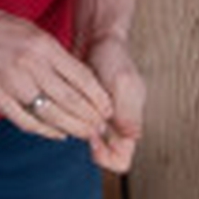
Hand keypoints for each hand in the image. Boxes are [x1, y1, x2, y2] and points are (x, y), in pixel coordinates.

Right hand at [0, 2, 114, 145]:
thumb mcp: (28, 30)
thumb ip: (52, 52)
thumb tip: (78, 77)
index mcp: (41, 45)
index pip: (81, 77)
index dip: (99, 97)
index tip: (108, 108)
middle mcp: (29, 66)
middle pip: (71, 100)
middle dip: (90, 118)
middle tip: (101, 127)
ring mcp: (11, 84)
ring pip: (51, 115)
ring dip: (72, 128)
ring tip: (84, 134)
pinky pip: (27, 121)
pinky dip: (45, 131)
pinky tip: (57, 134)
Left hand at [82, 35, 144, 172]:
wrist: (98, 38)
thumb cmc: (113, 57)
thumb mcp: (122, 82)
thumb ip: (127, 111)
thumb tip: (132, 137)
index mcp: (132, 123)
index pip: (121, 161)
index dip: (106, 156)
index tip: (94, 139)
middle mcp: (119, 126)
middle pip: (105, 157)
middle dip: (91, 148)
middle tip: (79, 127)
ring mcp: (104, 120)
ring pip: (93, 146)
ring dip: (81, 136)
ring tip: (72, 117)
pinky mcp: (90, 111)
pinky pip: (82, 130)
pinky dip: (73, 126)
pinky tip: (66, 112)